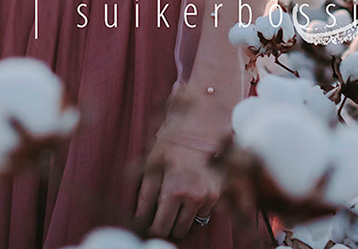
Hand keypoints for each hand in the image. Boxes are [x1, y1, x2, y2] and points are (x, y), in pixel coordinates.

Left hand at [134, 114, 224, 239]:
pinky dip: (196, 208)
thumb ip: (145, 194)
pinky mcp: (218, 194)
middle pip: (178, 230)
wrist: (201, 126)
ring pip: (192, 223)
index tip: (150, 223)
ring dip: (183, 216)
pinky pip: (204, 212)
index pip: (162, 227)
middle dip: (168, 223)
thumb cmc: (173, 142)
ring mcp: (209, 197)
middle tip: (162, 210)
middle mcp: (195, 198)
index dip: (153, 228)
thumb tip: (139, 217)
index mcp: (175, 191)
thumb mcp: (152, 164)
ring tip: (176, 198)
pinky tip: (190, 191)